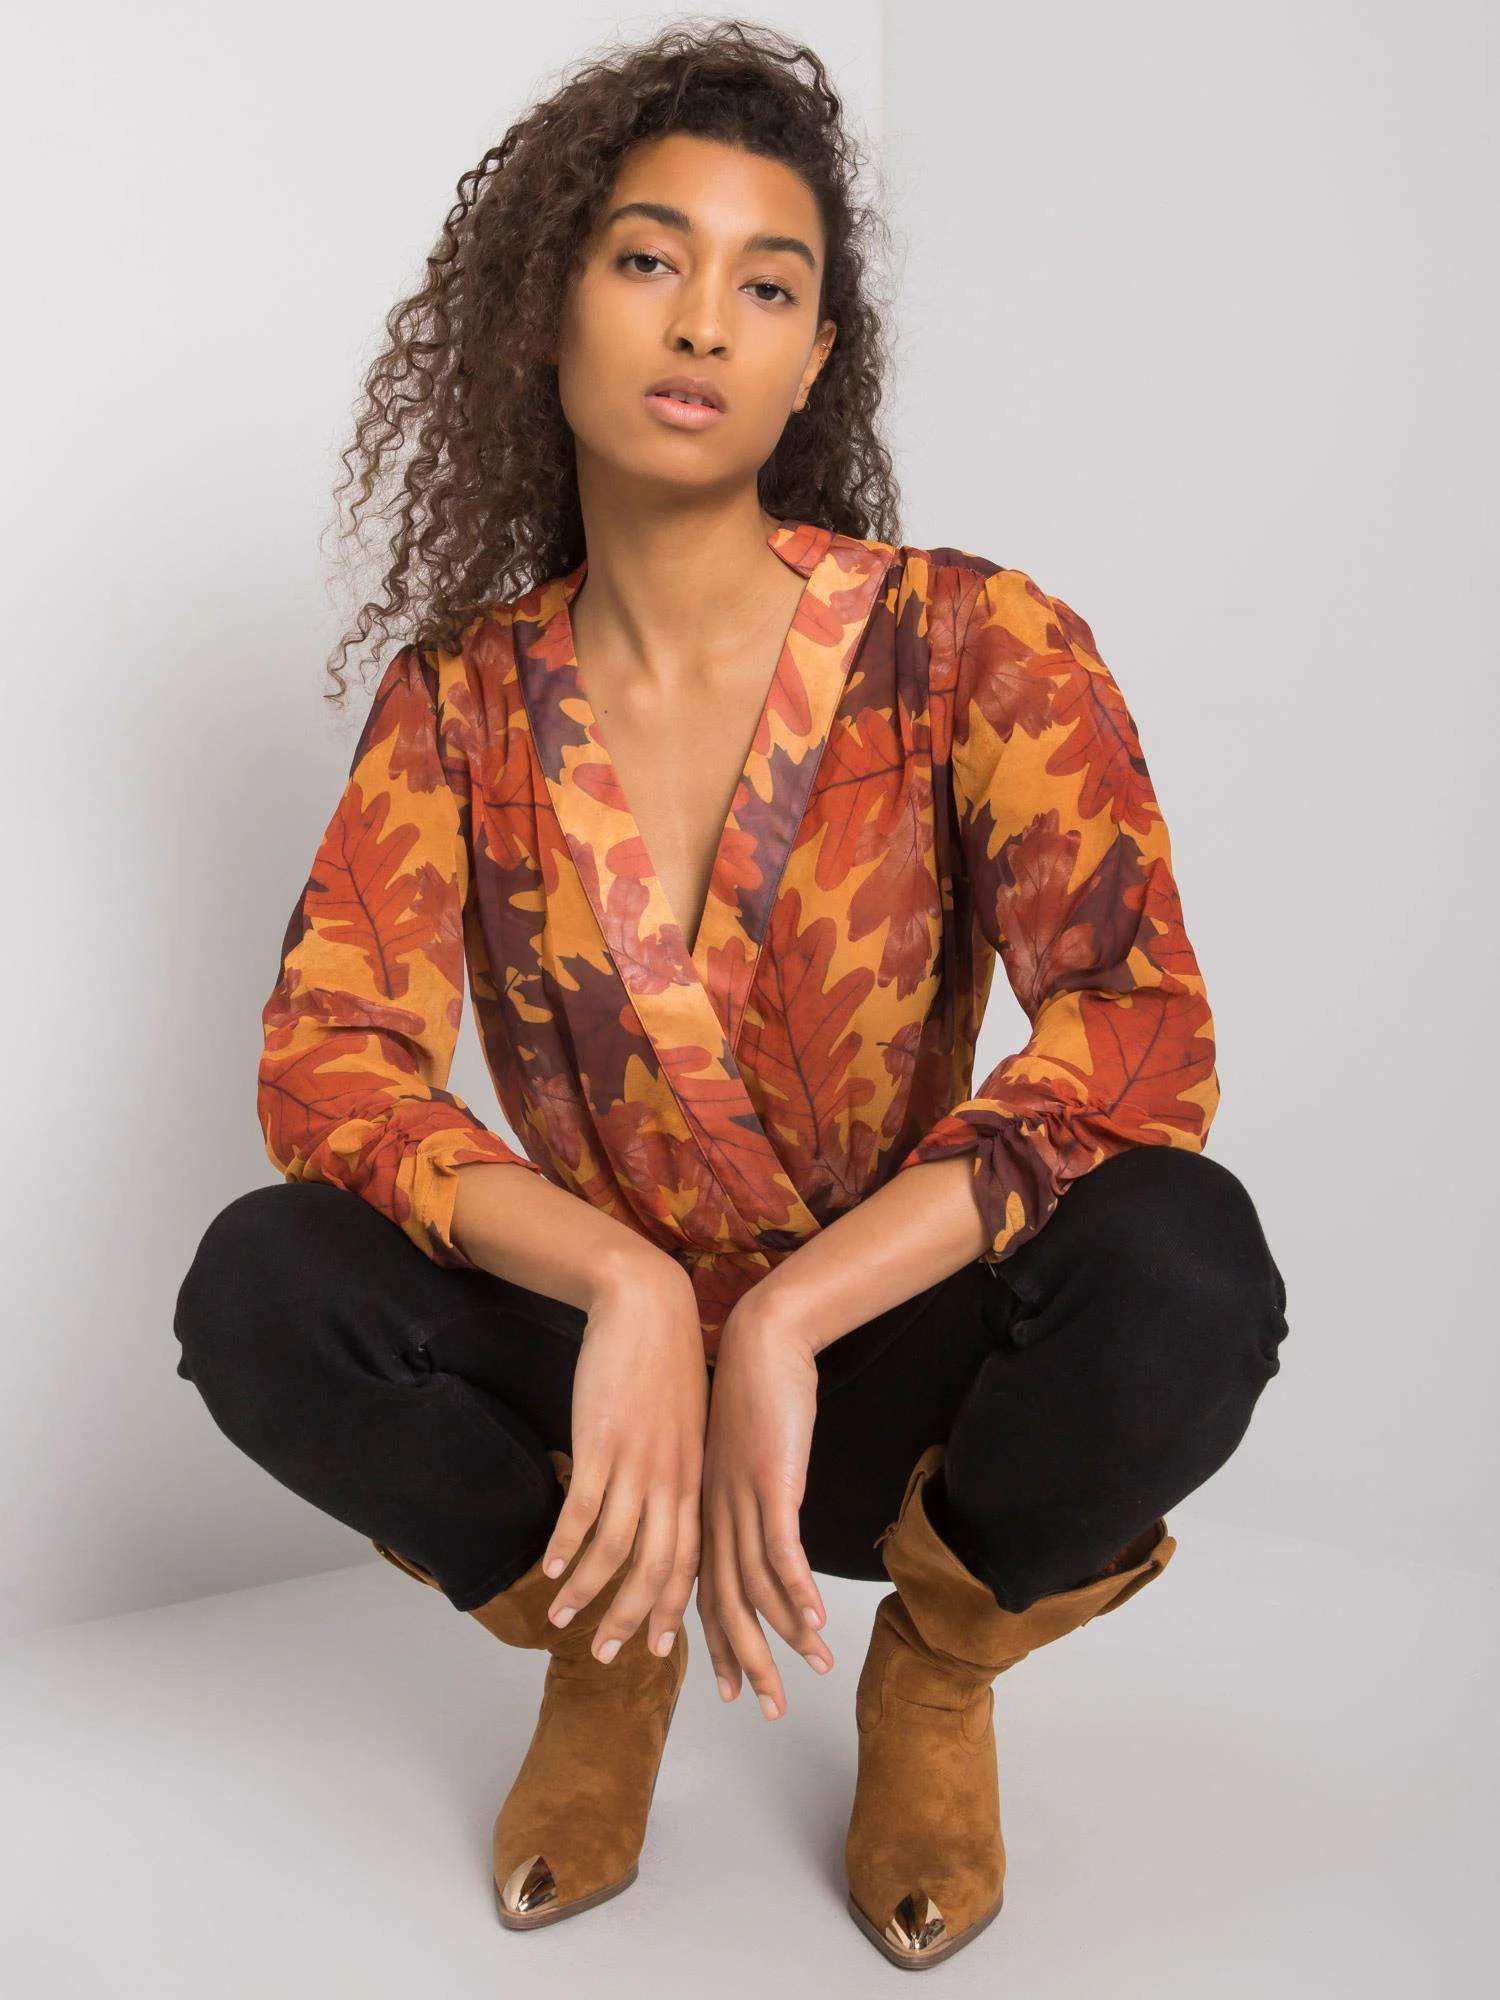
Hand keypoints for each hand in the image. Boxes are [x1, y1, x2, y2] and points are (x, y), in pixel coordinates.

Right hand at [539, 1251, 707, 1664]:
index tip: (660, 1650)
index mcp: (694, 1479)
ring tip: (562, 1618)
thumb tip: (664, 1508)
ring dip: (587, 1592)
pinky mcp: (602, 1442)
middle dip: (632, 1621)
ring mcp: (637, 1464)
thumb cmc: (664, 1364)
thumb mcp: (685, 1424)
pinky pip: (583, 1509)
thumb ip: (677, 1470)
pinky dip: (566, 1546)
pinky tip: (549, 1567)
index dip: (675, 1609)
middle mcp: (671, 1480)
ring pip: (615, 1550)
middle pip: (656, 1570)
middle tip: (606, 1655)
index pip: (690, 1560)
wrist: (647, 1304)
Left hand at [696, 1301, 833, 1718]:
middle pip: (726, 1604)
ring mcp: (741, 1502)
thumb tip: (756, 1522)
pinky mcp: (771, 1484)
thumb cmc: (752, 1393)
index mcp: (704, 1511)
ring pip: (755, 1587)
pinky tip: (813, 1621)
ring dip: (783, 1635)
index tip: (729, 1689)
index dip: (716, 1644)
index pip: (705, 1592)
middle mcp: (716, 1516)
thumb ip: (742, 1493)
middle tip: (764, 1710)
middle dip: (747, 1661)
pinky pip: (781, 1548)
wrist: (760, 1342)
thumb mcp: (738, 1453)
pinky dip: (796, 1590)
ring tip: (811, 1671)